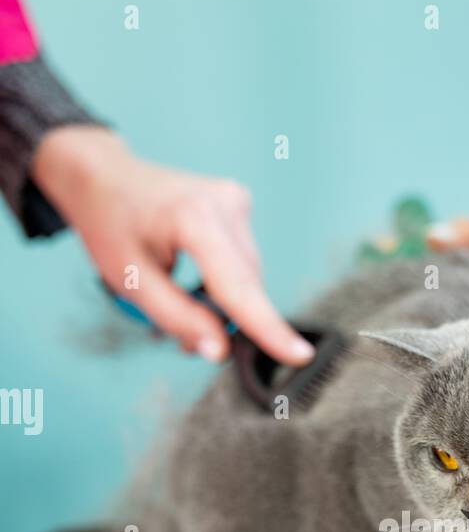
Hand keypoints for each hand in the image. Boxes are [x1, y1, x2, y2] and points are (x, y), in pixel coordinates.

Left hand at [31, 125, 313, 363]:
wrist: (105, 176)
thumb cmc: (111, 226)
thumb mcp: (131, 281)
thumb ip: (178, 318)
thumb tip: (221, 351)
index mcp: (193, 218)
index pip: (237, 286)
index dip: (267, 328)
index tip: (301, 356)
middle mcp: (225, 202)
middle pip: (245, 286)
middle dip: (225, 319)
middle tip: (186, 337)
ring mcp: (236, 199)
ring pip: (248, 277)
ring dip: (224, 300)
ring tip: (182, 294)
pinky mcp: (239, 203)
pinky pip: (244, 260)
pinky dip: (225, 279)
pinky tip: (198, 272)